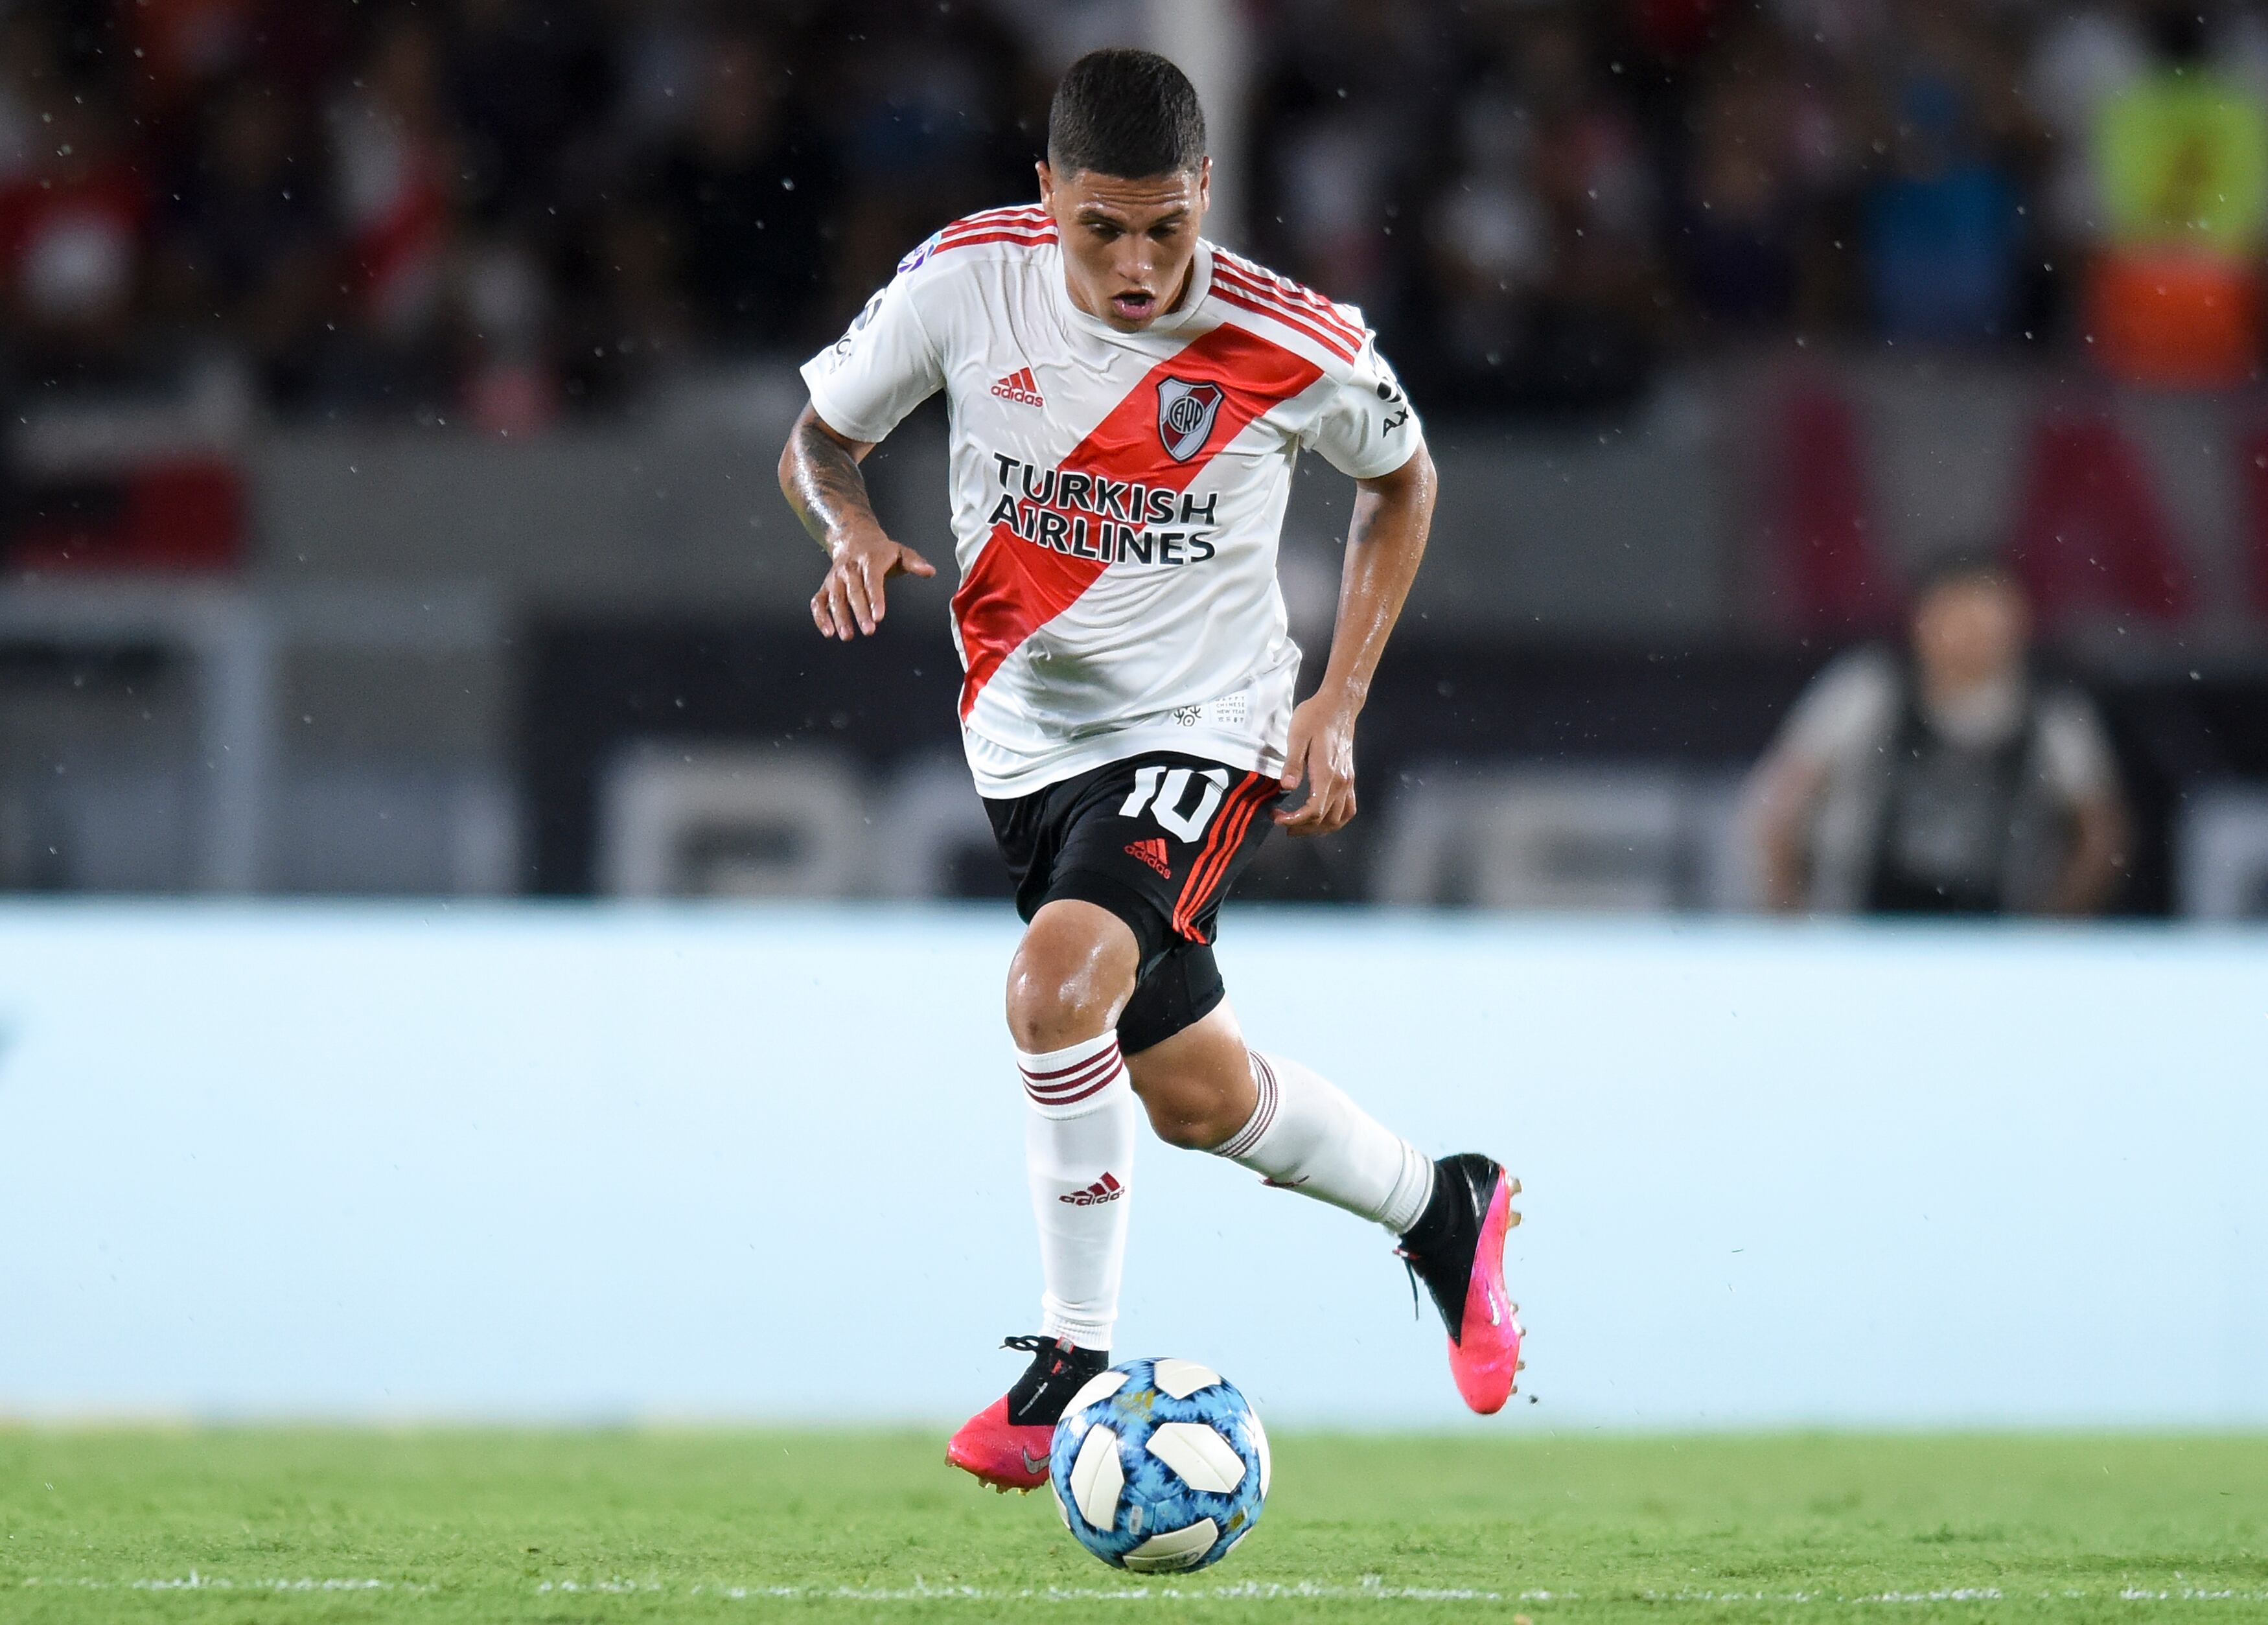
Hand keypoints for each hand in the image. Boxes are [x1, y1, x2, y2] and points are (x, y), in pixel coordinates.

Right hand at [811, 528, 935, 639]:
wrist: (854, 538)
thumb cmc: (881, 552)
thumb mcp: (900, 552)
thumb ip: (915, 563)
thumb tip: (930, 571)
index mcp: (869, 560)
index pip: (872, 580)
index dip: (875, 599)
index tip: (879, 616)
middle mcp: (849, 569)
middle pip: (853, 592)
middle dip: (859, 612)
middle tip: (868, 631)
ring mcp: (836, 578)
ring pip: (834, 598)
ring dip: (839, 617)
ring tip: (847, 636)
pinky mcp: (826, 587)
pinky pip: (819, 601)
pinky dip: (820, 616)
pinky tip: (828, 632)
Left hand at [1275, 690, 1360, 835]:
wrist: (1338, 705)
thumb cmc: (1315, 717)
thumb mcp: (1297, 735)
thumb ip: (1292, 763)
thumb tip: (1286, 786)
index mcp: (1326, 773)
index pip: (1313, 810)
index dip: (1295, 820)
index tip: (1277, 818)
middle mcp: (1341, 781)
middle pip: (1324, 819)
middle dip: (1302, 827)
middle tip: (1281, 821)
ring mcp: (1347, 781)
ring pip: (1338, 819)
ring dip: (1318, 828)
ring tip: (1299, 825)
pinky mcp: (1349, 778)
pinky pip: (1348, 809)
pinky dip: (1336, 820)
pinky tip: (1321, 819)